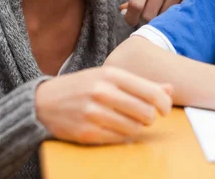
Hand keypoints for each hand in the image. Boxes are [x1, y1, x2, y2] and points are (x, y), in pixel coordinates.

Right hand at [35, 66, 172, 143]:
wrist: (44, 101)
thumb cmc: (83, 86)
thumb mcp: (110, 77)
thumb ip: (140, 83)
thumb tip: (170, 89)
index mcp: (111, 75)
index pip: (151, 92)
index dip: (164, 104)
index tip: (165, 109)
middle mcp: (102, 92)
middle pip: (146, 113)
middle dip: (150, 117)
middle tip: (143, 116)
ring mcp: (93, 113)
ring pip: (134, 128)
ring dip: (136, 127)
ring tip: (127, 121)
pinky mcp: (86, 133)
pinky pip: (118, 139)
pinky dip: (121, 135)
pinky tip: (113, 127)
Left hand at [122, 0, 210, 25]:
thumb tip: (123, 11)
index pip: (136, 4)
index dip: (130, 18)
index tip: (131, 21)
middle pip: (149, 15)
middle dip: (148, 19)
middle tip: (151, 14)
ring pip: (164, 17)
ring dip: (163, 18)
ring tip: (165, 9)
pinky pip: (178, 14)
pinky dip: (176, 15)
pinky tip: (177, 9)